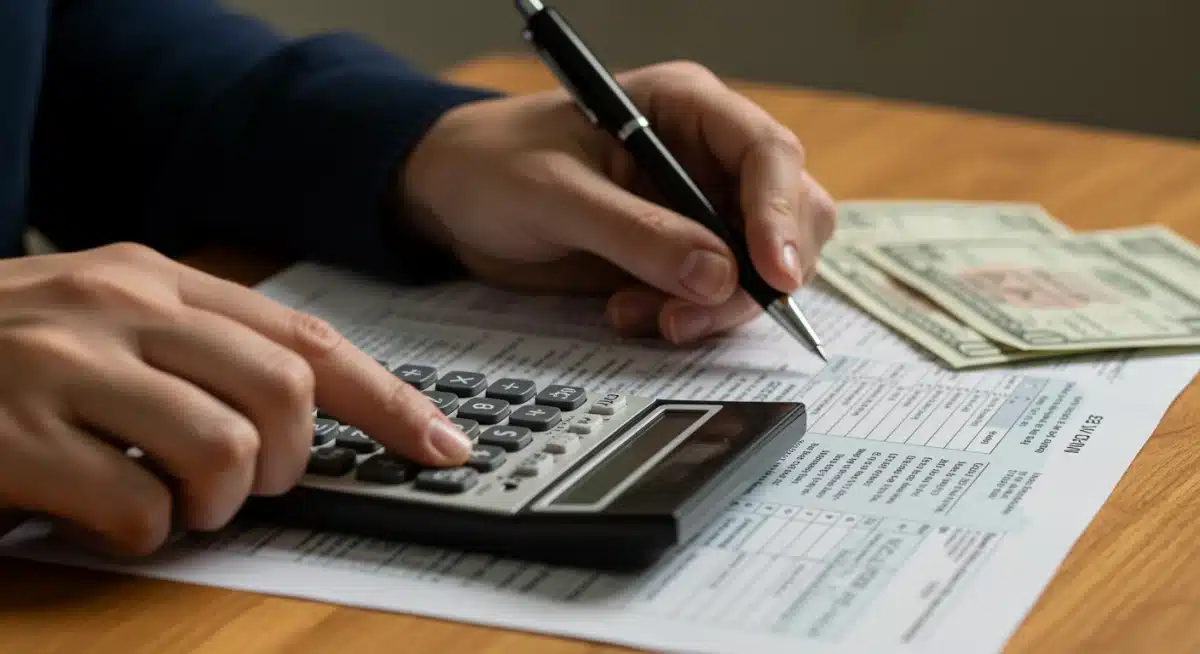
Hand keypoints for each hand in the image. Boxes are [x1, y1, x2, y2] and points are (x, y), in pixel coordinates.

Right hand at [0, 243, 472, 554]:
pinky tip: (104, 514)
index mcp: (153, 277)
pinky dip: (145, 535)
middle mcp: (115, 306)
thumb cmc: (5, 351)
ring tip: (174, 499)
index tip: (444, 446)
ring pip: (226, 452)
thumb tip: (316, 415)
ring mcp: (61, 368)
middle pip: (286, 391)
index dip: (388, 400)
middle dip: (295, 459)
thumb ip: (202, 351)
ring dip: (222, 502)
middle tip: (255, 481)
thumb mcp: (106, 318)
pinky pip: (139, 513)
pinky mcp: (12, 438)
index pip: (306, 337)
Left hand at [404, 60, 834, 343]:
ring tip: (640, 317)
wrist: (451, 199)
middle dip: (753, 276)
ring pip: (759, 267)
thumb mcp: (555, 194)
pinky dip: (688, 317)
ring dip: (715, 306)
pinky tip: (630, 315)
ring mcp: (697, 210)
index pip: (768, 153)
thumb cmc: (493, 166)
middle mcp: (706, 156)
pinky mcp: (679, 257)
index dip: (780, 215)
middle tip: (689, 318)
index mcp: (686, 107)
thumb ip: (636, 233)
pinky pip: (717, 296)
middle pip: (787, 216)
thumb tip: (719, 275)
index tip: (774, 274)